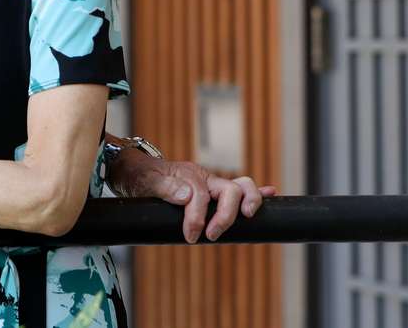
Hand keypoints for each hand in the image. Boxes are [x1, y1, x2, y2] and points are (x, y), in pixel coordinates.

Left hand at [109, 153, 276, 242]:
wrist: (136, 171)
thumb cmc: (140, 176)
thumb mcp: (145, 181)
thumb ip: (164, 186)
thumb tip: (187, 197)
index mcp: (189, 175)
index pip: (200, 196)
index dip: (197, 217)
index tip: (191, 236)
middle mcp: (204, 178)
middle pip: (230, 189)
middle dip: (227, 214)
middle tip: (212, 235)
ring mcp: (211, 184)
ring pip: (239, 187)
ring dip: (249, 201)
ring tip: (249, 216)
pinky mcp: (213, 193)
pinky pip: (238, 191)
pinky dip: (256, 194)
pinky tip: (271, 195)